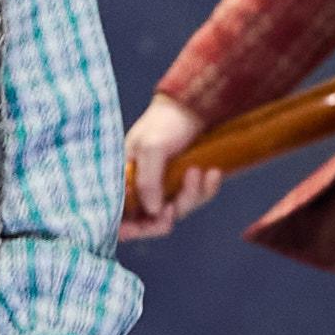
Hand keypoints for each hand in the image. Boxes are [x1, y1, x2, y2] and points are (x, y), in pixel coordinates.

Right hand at [119, 94, 205, 238]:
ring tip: (198, 170)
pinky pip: (198, 198)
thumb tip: (152, 212)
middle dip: (166, 215)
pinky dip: (207, 189)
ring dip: (191, 195)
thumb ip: (148, 181)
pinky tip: (214, 172)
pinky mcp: (187, 185)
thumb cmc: (164, 122)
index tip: (141, 228)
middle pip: (152, 221)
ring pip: (178, 211)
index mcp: (126, 179)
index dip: (127, 228)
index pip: (120, 215)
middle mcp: (144, 188)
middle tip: (174, 207)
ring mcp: (167, 188)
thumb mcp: (152, 148)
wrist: (193, 106)